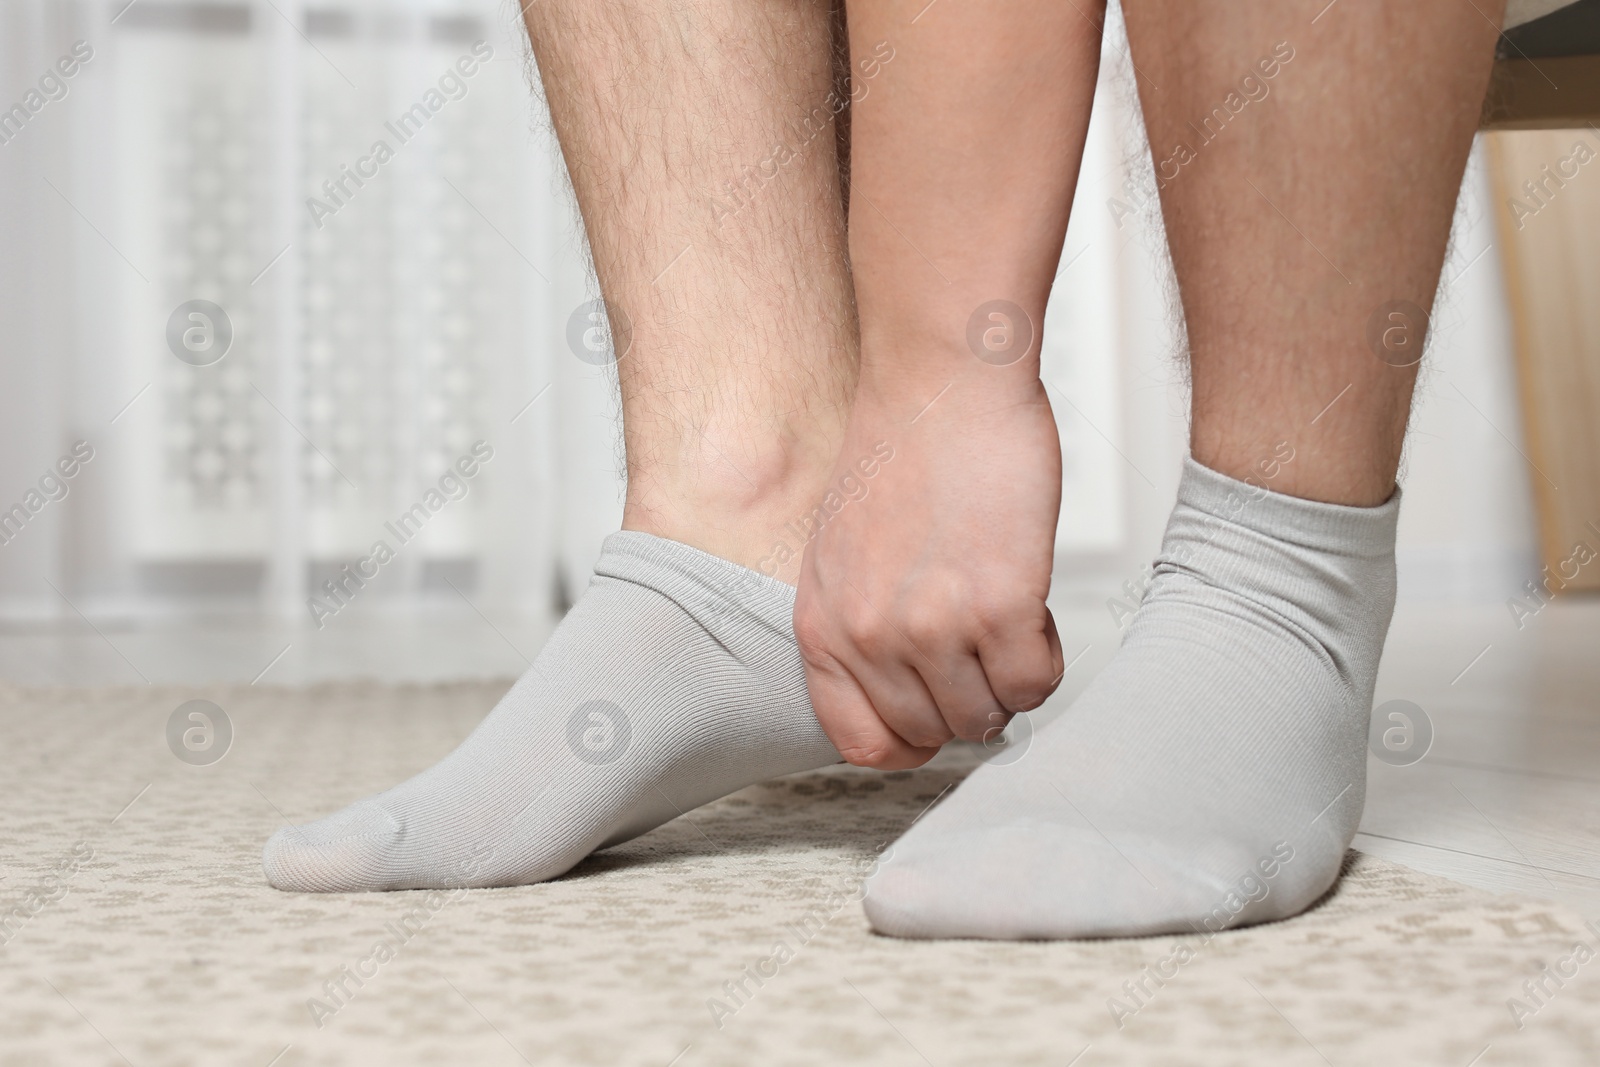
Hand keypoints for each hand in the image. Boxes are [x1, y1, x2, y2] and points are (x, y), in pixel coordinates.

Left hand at [793, 374, 1065, 767]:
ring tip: (1009, 617)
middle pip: (934, 734)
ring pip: (987, 716)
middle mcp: (869, 636)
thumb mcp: (840, 549)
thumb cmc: (902, 449)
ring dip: (1009, 678)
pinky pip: (1035, 685)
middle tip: (985, 646)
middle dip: (969, 699)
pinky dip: (1046, 658)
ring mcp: (933, 626)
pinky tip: (1034, 606)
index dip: (910, 741)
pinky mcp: (1000, 606)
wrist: (940, 378)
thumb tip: (902, 688)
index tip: (938, 715)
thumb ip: (857, 624)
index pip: (860, 742)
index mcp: (822, 625)